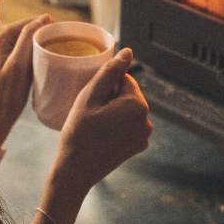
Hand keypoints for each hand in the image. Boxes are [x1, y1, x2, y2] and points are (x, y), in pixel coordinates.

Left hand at [0, 14, 51, 150]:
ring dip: (42, 44)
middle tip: (64, 43)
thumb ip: (28, 37)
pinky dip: (37, 52)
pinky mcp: (9, 61)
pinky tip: (48, 58)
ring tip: (59, 50)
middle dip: (45, 35)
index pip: (29, 22)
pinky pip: (27, 50)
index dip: (47, 26)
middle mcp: (0, 39)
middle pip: (29, 30)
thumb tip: (44, 17)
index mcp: (1, 36)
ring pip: (29, 40)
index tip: (65, 33)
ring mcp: (4, 50)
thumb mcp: (19, 62)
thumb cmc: (8, 90)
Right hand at [51, 48, 151, 193]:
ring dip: (113, 111)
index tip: (91, 100)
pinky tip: (101, 134)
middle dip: (111, 98)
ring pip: (127, 110)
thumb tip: (128, 52)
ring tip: (95, 124)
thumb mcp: (89, 97)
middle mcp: (147, 120)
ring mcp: (144, 135)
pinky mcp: (138, 146)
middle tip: (90, 113)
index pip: (123, 79)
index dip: (105, 86)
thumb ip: (110, 72)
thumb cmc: (79, 133)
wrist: (76, 171)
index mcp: (137, 105)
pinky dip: (117, 125)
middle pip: (127, 94)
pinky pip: (129, 125)